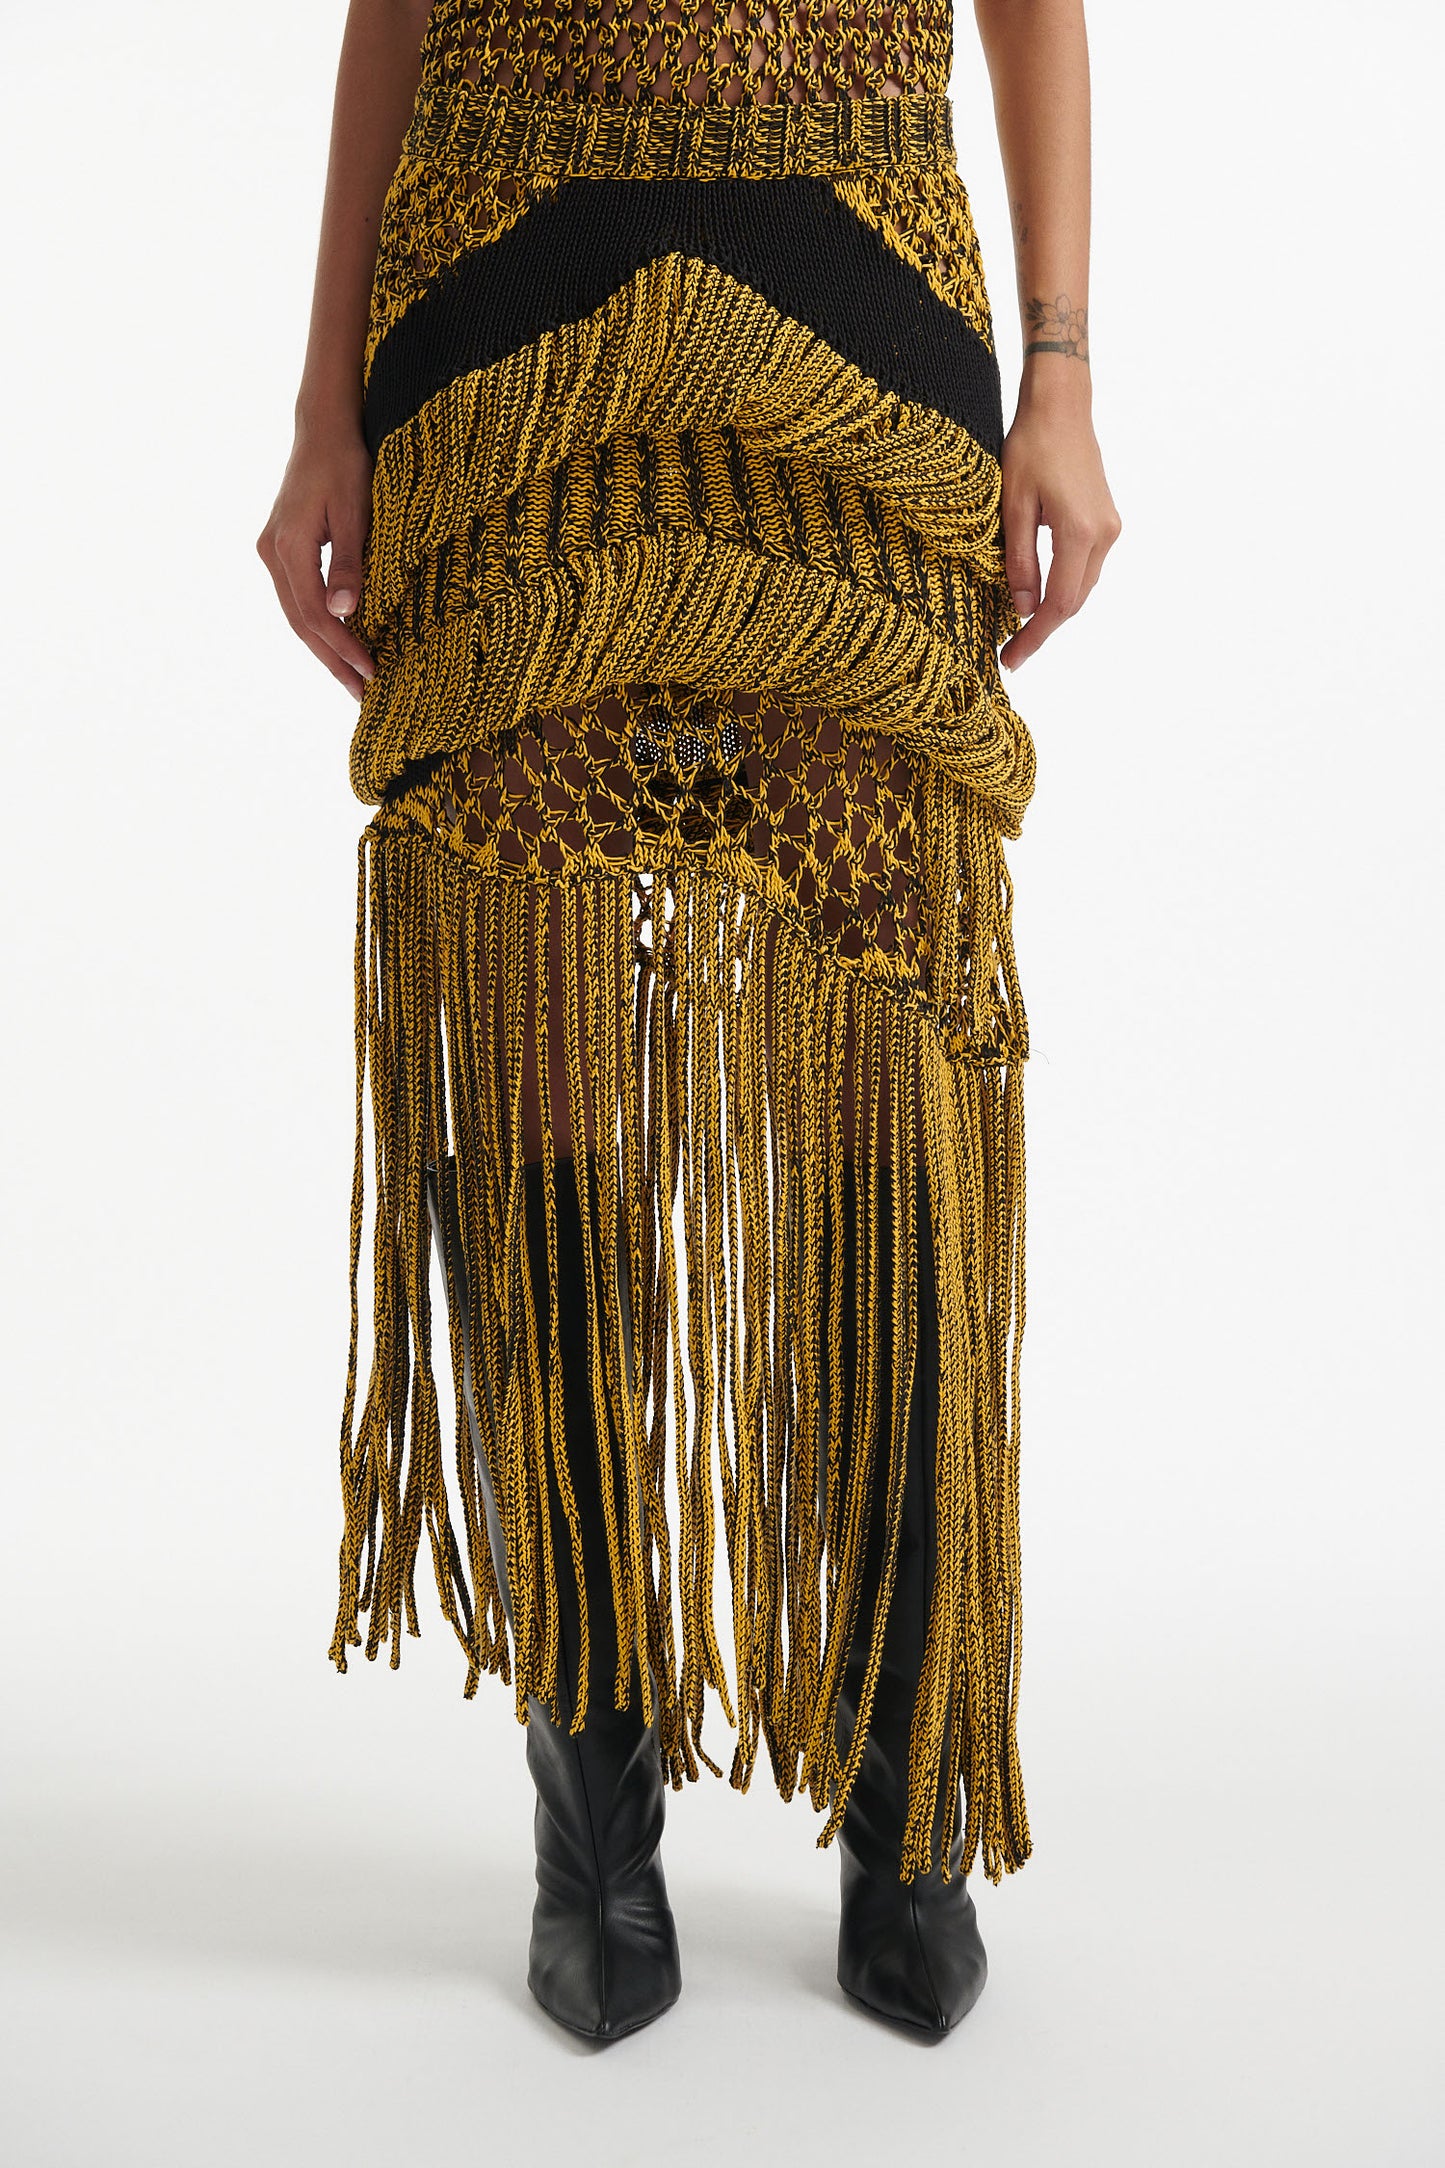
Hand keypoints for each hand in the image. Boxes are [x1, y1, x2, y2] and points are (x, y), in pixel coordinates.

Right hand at [256, 422, 376, 699]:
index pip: (315, 615)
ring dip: (324, 648)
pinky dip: (318, 624)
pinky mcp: (281, 549)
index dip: (342, 648)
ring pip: (297, 614)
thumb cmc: (344, 465)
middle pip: (301, 623)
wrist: (322, 429)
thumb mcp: (355, 514)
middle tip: (361, 694)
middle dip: (332, 661)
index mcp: (289, 547)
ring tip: (353, 678)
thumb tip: (344, 614)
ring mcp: (273, 552)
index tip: (371, 672)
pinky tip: (340, 641)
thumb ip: (350, 565)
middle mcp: (273, 553)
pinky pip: (298, 597)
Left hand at [999, 378, 1120, 670]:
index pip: (1060, 602)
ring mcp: (1110, 527)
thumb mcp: (1012, 506)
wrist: (1062, 407)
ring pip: (1083, 586)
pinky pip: (1086, 567)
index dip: (1035, 636)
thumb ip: (1019, 561)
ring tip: (1020, 630)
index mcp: (1081, 532)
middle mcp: (1104, 534)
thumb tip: (1023, 609)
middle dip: (1043, 629)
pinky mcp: (1107, 520)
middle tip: (1011, 652)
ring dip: (1054, 609)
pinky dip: (1064, 586)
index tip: (1012, 658)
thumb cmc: (1031, 447)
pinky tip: (1040, 596)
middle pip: (1075, 600)